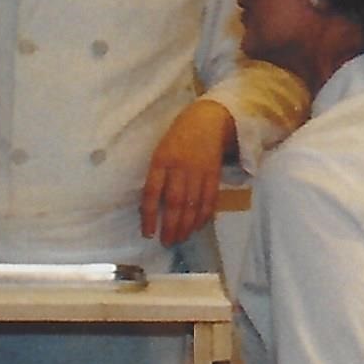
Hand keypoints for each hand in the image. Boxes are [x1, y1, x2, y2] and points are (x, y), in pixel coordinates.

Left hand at [139, 97, 235, 247]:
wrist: (207, 121)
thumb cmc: (177, 138)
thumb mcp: (160, 152)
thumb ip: (157, 176)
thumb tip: (153, 207)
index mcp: (162, 160)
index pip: (153, 192)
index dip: (149, 215)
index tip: (148, 233)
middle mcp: (180, 167)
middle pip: (175, 202)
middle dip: (171, 226)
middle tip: (167, 242)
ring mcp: (199, 171)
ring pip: (192, 204)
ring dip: (186, 225)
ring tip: (180, 239)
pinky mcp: (215, 174)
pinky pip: (210, 199)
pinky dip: (204, 215)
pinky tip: (197, 226)